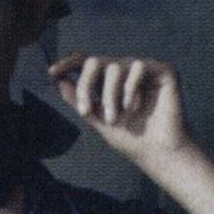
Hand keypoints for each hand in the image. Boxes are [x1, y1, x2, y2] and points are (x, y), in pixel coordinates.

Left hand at [49, 52, 190, 170]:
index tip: (51, 72)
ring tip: (114, 119)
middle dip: (86, 86)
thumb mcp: (96, 119)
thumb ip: (79, 100)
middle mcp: (125, 71)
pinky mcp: (162, 71)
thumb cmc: (129, 138)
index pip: (87, 63)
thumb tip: (58, 80)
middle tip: (86, 112)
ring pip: (115, 66)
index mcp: (109, 81)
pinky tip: (133, 107)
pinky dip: (130, 89)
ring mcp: (144, 69)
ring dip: (109, 96)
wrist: (156, 152)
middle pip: (96, 61)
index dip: (69, 63)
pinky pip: (138, 67)